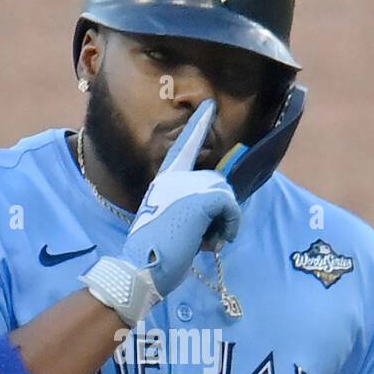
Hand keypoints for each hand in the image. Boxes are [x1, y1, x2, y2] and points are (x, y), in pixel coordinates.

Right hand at [120, 99, 241, 297]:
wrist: (142, 268)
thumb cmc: (154, 254)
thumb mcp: (170, 222)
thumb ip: (187, 208)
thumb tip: (217, 211)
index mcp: (163, 181)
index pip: (182, 148)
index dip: (197, 127)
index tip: (209, 105)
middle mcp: (173, 177)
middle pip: (216, 181)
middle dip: (221, 210)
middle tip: (210, 239)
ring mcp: (186, 185)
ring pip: (225, 194)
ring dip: (225, 221)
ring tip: (210, 243)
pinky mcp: (201, 198)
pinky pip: (231, 205)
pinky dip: (230, 225)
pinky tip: (216, 242)